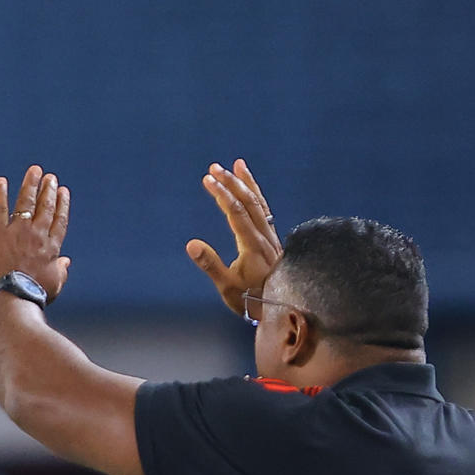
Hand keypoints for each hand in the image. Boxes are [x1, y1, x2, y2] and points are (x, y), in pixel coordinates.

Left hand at [0, 165, 70, 301]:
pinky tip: (1, 182)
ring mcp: (17, 233)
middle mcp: (36, 235)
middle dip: (48, 190)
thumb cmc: (32, 296)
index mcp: (50, 248)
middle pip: (45, 207)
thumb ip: (60, 270)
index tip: (63, 191)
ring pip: (26, 203)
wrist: (12, 299)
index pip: (58, 221)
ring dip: (31, 185)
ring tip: (34, 171)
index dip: (62, 204)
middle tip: (50, 177)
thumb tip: (67, 261)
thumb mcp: (54, 285)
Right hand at [189, 159, 281, 314]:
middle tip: (214, 167)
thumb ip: (210, 265)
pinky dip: (257, 195)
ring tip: (237, 164)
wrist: (283, 309)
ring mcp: (271, 237)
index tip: (208, 180)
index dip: (221, 194)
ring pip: (260, 204)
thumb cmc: (251, 300)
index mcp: (253, 246)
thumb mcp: (227, 287)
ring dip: (247, 183)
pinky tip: (249, 188)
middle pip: (248, 203)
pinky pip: (265, 210)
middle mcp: (265, 237)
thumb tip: (191, 244)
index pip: (236, 212)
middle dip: (231, 183)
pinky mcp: (272, 239)